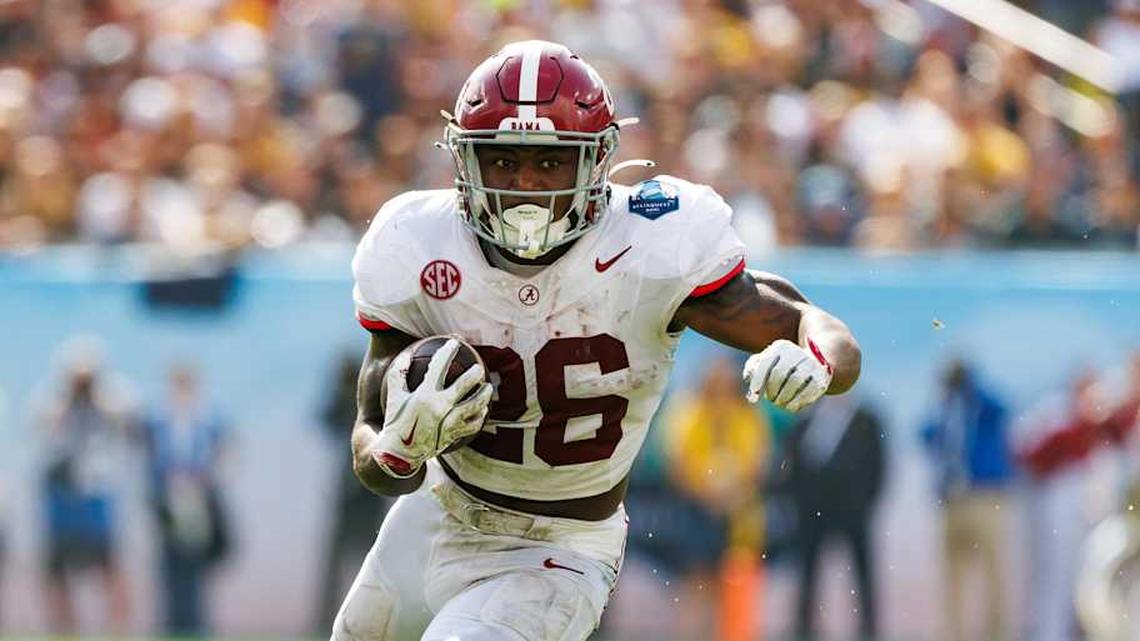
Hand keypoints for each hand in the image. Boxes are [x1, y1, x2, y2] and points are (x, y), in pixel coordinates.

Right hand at [371, 339, 492, 477]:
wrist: (399, 455)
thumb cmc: (395, 422)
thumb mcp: (393, 397)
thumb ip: (398, 375)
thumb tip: (404, 356)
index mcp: (424, 395)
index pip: (439, 367)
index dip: (448, 351)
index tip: (455, 342)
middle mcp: (440, 408)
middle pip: (464, 386)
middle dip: (474, 374)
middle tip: (479, 367)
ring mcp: (449, 423)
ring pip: (474, 406)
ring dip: (483, 395)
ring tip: (488, 388)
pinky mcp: (453, 435)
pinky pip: (473, 425)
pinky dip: (480, 417)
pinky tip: (483, 411)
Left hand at [743, 338, 832, 411]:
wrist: (816, 360)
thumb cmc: (783, 363)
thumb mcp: (768, 360)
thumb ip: (753, 366)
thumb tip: (747, 378)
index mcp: (780, 347)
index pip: (765, 363)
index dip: (758, 382)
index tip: (753, 399)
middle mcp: (796, 352)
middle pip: (779, 374)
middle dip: (772, 391)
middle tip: (770, 400)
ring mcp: (810, 363)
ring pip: (794, 382)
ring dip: (784, 397)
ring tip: (779, 404)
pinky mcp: (821, 376)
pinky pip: (809, 390)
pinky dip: (798, 402)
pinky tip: (791, 408)